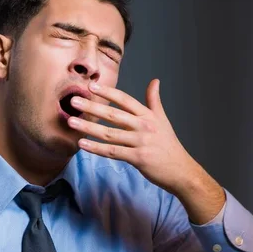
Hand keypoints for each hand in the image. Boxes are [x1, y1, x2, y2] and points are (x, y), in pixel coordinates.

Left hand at [68, 80, 224, 223]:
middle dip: (91, 107)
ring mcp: (141, 142)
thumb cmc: (168, 146)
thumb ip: (154, 101)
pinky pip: (112, 152)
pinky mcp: (138, 158)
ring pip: (109, 133)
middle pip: (113, 114)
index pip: (124, 100)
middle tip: (72, 101)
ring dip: (88, 127)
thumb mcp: (162, 120)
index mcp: (148, 115)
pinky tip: (82, 144)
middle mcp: (144, 126)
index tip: (91, 86)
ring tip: (71, 122)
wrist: (181, 170)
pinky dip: (96, 148)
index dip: (107, 92)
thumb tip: (155, 81)